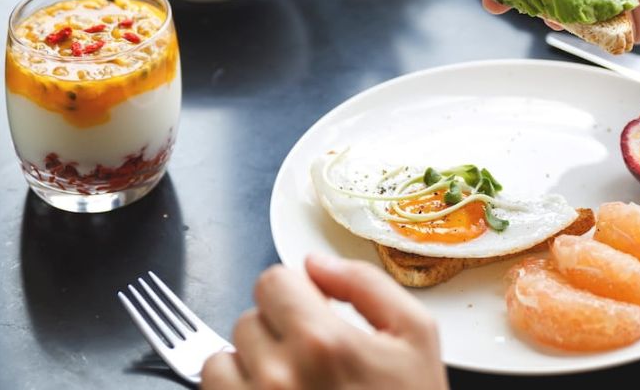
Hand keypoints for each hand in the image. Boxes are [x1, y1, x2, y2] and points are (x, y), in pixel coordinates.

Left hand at [201, 254, 448, 389]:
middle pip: (249, 317)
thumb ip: (366, 283)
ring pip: (223, 356)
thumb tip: (316, 262)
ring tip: (290, 383)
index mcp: (321, 340)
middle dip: (277, 330)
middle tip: (312, 359)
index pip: (272, 280)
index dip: (297, 293)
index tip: (315, 314)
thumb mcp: (416, 337)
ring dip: (251, 363)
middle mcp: (277, 375)